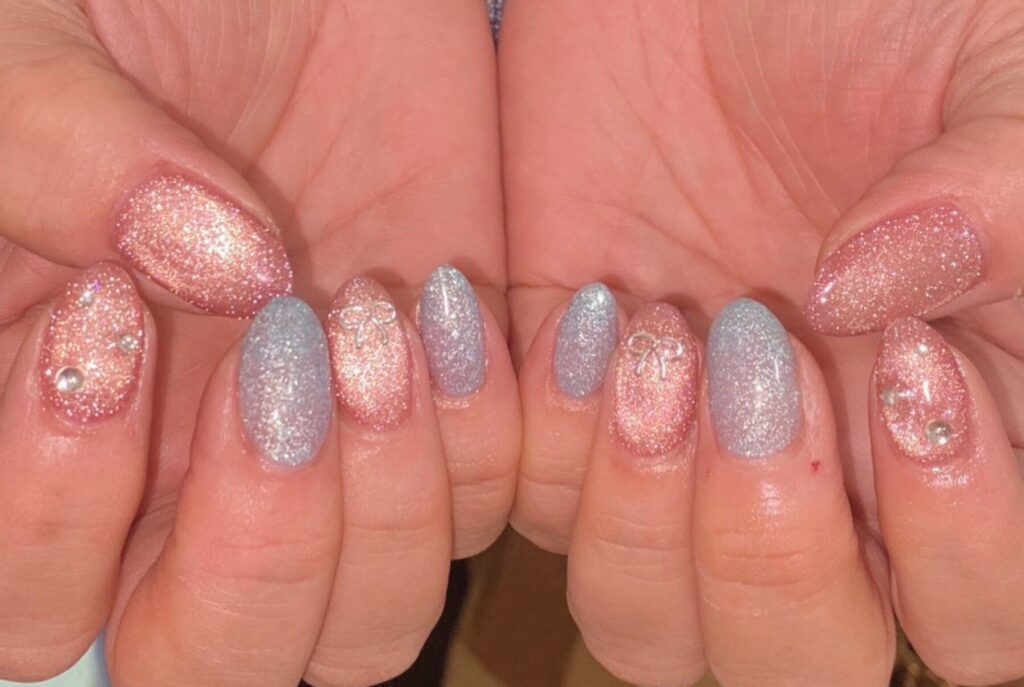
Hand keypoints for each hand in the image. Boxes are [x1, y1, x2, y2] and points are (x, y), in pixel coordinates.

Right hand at [0, 1, 519, 684]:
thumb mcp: (28, 44)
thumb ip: (52, 162)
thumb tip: (215, 274)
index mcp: (52, 419)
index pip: (31, 605)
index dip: (57, 511)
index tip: (104, 318)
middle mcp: (187, 473)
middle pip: (217, 654)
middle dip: (260, 550)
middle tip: (281, 353)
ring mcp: (330, 444)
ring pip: (370, 614)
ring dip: (388, 500)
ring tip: (374, 309)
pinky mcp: (445, 394)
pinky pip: (489, 497)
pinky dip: (486, 430)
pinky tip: (451, 299)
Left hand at [502, 1, 1023, 684]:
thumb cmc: (872, 11)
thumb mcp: (997, 66)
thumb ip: (1003, 190)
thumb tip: (881, 301)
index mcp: (959, 428)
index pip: (983, 614)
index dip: (959, 543)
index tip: (908, 367)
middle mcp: (819, 475)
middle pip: (800, 656)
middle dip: (771, 553)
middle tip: (756, 360)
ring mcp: (678, 454)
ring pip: (646, 617)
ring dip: (640, 508)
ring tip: (650, 328)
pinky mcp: (559, 405)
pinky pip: (525, 497)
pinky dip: (530, 429)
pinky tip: (576, 306)